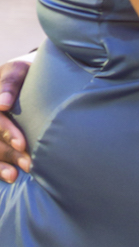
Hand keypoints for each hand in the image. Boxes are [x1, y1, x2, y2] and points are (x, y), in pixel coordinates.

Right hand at [0, 58, 32, 182]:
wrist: (24, 76)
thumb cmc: (24, 73)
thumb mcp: (18, 70)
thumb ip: (10, 83)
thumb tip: (2, 105)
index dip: (6, 132)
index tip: (21, 144)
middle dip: (8, 152)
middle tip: (28, 163)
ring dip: (1, 164)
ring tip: (15, 176)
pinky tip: (9, 176)